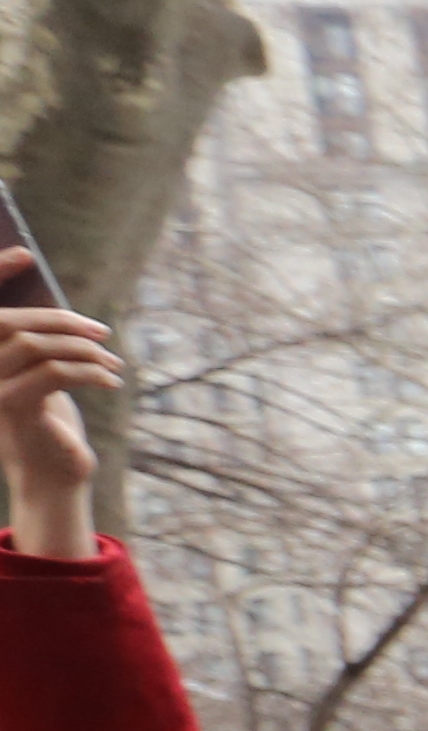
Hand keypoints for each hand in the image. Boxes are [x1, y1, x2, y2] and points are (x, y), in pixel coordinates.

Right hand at [0, 277, 128, 566]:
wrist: (53, 479)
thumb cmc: (51, 425)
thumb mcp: (44, 379)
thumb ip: (41, 345)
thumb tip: (64, 315)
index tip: (23, 252)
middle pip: (11, 322)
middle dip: (61, 320)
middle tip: (102, 332)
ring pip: (37, 346)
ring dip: (83, 350)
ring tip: (113, 364)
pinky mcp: (15, 408)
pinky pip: (54, 373)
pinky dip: (89, 371)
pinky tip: (112, 382)